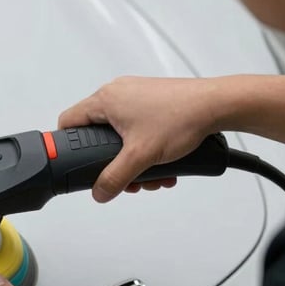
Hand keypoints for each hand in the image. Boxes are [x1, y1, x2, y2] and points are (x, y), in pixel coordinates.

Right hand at [58, 76, 219, 202]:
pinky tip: (161, 162)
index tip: (75, 163)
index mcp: (105, 99)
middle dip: (110, 161)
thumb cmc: (181, 118)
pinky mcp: (153, 102)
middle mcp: (118, 93)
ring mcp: (136, 96)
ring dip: (132, 159)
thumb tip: (99, 192)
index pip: (69, 121)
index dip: (67, 145)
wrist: (217, 105)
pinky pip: (137, 129)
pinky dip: (144, 148)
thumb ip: (115, 178)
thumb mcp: (140, 156)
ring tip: (150, 174)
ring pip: (120, 135)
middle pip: (96, 133)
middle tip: (123, 176)